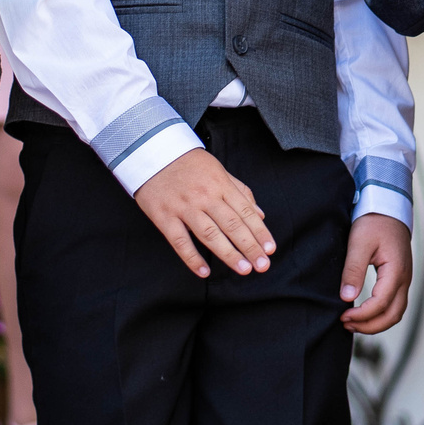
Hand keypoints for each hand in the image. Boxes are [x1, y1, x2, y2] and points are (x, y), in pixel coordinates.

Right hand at [135, 148, 273, 277]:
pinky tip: (204, 271)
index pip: (245, 212)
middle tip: (262, 265)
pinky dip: (192, 257)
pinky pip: (180, 241)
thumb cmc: (190, 164)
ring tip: (243, 269)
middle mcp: (205, 196)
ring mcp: (184, 207)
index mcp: (221, 185)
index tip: (270, 249)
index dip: (259, 232)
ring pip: (209, 234)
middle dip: (250, 247)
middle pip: (232, 225)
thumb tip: (260, 215)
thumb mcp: (220, 171)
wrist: (153, 152)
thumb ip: (241, 193)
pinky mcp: (164, 216)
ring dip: (228, 254)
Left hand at [339, 213, 413, 333]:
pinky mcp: (399, 279)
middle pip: (393, 316)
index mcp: (396, 271)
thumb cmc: (374, 222)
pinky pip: (395, 305)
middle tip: (346, 324)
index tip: (343, 316)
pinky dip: (381, 315)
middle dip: (369, 326)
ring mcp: (404, 280)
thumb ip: (353, 270)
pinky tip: (364, 314)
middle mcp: (404, 279)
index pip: (380, 304)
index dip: (361, 315)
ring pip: (396, 313)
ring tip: (353, 323)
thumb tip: (347, 297)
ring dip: (376, 323)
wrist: (388, 210)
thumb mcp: (359, 243)